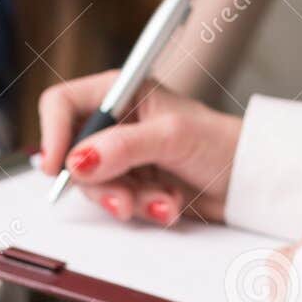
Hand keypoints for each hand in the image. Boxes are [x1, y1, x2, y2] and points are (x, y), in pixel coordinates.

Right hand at [38, 72, 242, 224]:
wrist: (249, 179)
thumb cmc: (220, 142)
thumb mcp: (171, 137)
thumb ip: (123, 146)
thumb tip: (79, 159)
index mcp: (120, 91)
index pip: (62, 104)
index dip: (52, 133)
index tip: (57, 167)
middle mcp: (116, 121)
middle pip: (73, 153)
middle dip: (101, 183)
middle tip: (124, 200)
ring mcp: (123, 155)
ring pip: (95, 184)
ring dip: (129, 200)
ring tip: (164, 202)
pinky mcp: (134, 183)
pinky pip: (117, 202)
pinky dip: (144, 209)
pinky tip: (171, 204)